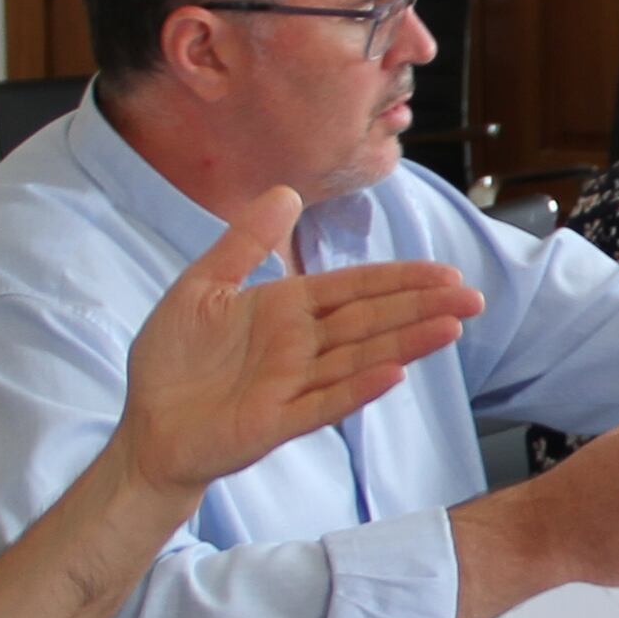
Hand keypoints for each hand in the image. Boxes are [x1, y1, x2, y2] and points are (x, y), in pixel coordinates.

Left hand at [116, 186, 481, 496]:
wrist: (146, 426)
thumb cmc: (173, 361)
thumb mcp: (202, 285)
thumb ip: (244, 242)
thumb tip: (286, 191)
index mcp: (285, 310)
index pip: (353, 289)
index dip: (399, 279)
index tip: (445, 272)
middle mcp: (299, 346)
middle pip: (370, 321)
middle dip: (421, 308)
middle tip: (472, 299)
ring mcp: (292, 385)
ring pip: (360, 358)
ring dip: (406, 343)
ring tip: (449, 328)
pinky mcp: (276, 422)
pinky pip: (324, 402)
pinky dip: (358, 389)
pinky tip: (394, 374)